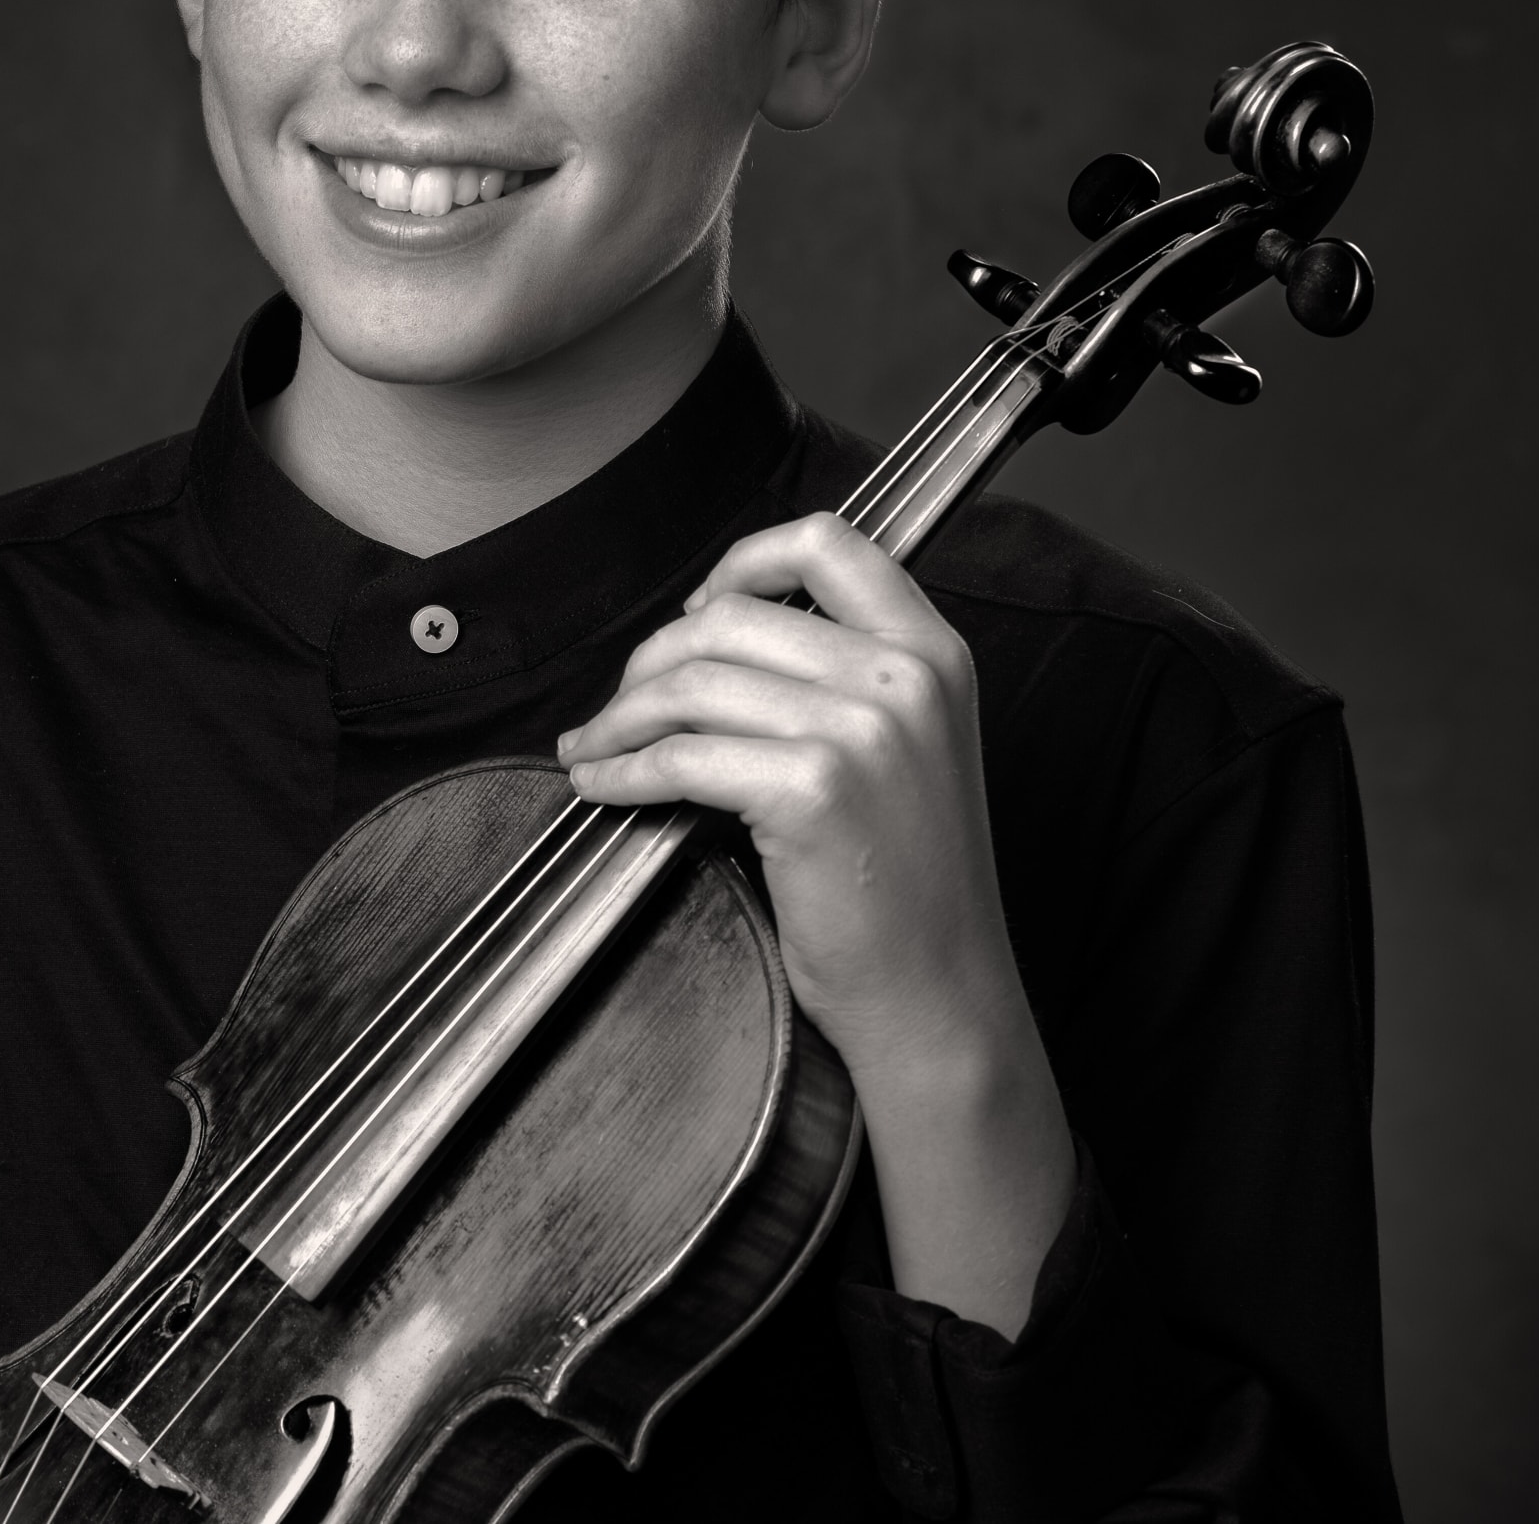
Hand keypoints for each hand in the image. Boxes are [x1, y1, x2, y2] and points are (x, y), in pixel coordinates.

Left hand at [556, 512, 1074, 1330]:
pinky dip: (622, 768)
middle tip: (620, 706)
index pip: (828, 542)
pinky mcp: (812, 789)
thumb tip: (719, 637)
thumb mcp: (910, 750)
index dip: (742, 561)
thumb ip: (847, 678)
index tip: (698, 609)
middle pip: (732, 615)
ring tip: (596, 747)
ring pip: (694, 682)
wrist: (943, 997)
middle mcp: (904, 676)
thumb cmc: (912, 889)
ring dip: (621, 716)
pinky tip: (604, 785)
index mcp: (935, 651)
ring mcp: (861, 729)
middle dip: (652, 659)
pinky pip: (680, 755)